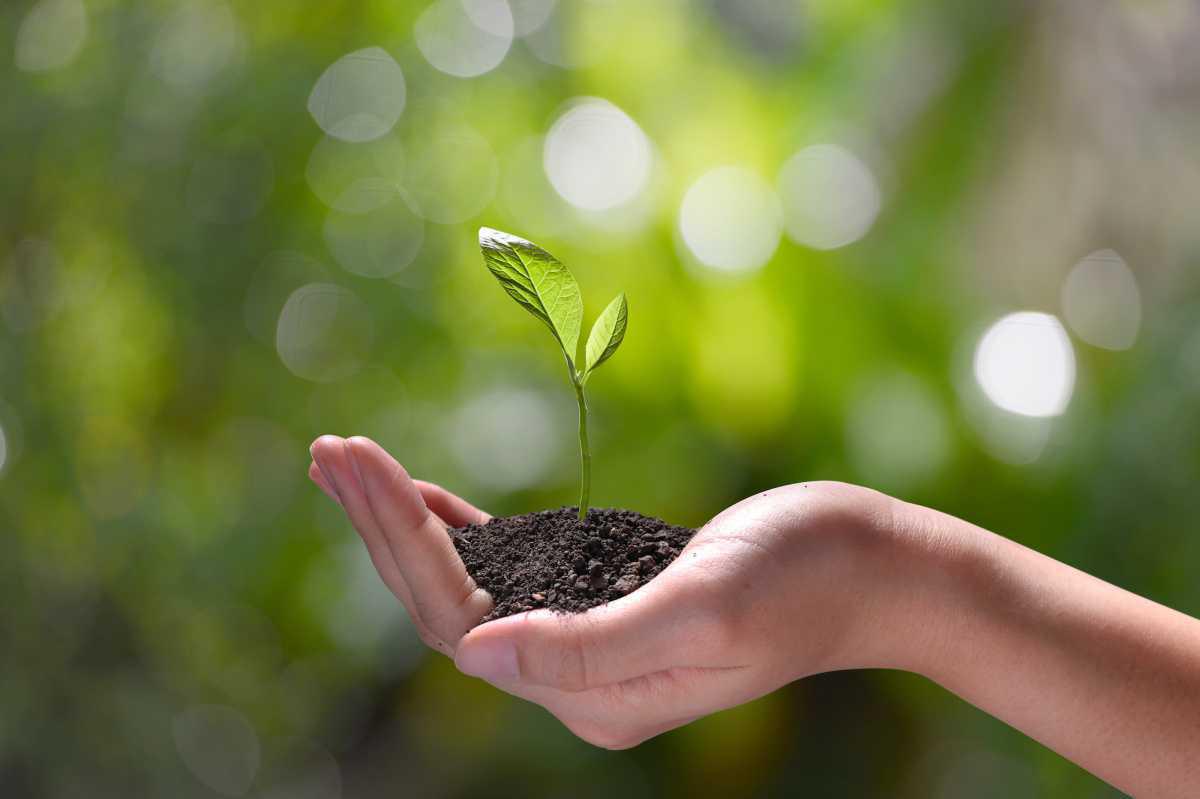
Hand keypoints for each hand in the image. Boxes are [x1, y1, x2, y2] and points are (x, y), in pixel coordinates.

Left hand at [308, 435, 915, 747]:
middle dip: (384, 525)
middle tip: (329, 451)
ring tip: (350, 462)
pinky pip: (509, 573)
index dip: (399, 540)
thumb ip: (592, 645)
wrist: (870, 566)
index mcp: (592, 692)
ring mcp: (587, 643)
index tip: (357, 462)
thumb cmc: (803, 576)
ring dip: (408, 524)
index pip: (459, 619)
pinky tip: (425, 497)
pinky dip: (460, 531)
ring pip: (468, 588)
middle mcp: (577, 679)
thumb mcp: (705, 605)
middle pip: (447, 605)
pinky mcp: (603, 601)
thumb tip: (474, 658)